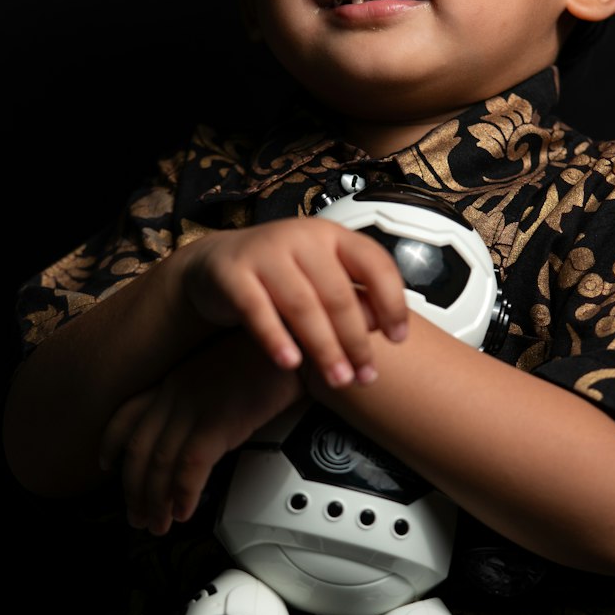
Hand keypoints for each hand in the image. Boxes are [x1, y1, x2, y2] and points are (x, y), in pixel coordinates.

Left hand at [98, 330, 302, 534]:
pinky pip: (190, 467)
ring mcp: (194, 407)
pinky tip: (184, 511)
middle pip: (139, 449)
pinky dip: (183, 494)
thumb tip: (195, 430)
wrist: (296, 348)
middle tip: (136, 515)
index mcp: (175, 380)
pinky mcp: (218, 422)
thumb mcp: (221, 370)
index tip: (107, 464)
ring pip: (159, 463)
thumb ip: (202, 394)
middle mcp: (176, 393)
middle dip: (133, 489)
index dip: (112, 444)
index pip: (128, 414)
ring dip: (155, 501)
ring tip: (158, 524)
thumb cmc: (268, 358)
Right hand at [180, 218, 408, 388]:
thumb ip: (352, 297)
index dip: (392, 302)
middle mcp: (301, 237)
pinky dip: (276, 338)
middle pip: (338, 294)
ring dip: (324, 348)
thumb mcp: (321, 278)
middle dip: (355, 341)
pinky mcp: (233, 274)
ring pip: (303, 305)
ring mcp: (265, 253)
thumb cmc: (280, 275)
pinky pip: (257, 310)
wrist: (216, 263)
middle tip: (364, 376)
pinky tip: (291, 363)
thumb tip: (382, 326)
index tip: (398, 338)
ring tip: (337, 379)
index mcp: (333, 236)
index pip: (374, 263)